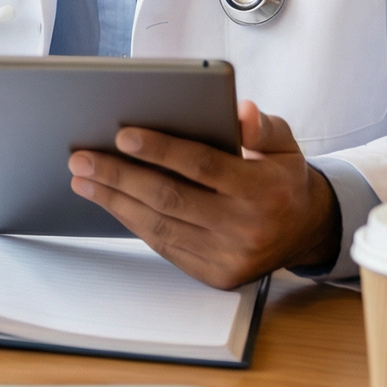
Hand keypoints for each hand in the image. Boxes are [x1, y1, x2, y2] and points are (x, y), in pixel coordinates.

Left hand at [67, 101, 339, 287]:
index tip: (122, 135)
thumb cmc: (281, 177)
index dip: (161, 150)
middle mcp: (246, 228)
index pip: (203, 166)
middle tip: (80, 156)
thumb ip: (261, 127)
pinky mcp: (215, 275)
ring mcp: (230, 257)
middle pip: (170, 198)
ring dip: (113, 200)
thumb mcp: (284, 145)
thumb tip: (241, 111)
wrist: (306, 231)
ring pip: (160, 225)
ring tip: (82, 177)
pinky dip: (131, 221)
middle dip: (119, 175)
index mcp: (263, 190)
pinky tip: (108, 200)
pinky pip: (164, 245)